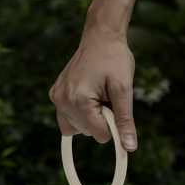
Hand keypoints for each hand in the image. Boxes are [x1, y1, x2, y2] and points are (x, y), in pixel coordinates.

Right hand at [49, 27, 137, 150]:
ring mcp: (56, 97)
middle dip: (102, 118)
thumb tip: (129, 147)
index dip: (113, 122)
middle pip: (88, 132)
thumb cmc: (114, 59)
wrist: (100, 37)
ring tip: (98, 94)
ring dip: (91, 116)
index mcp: (78, 99)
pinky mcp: (55, 94)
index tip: (115, 102)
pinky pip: (68, 119)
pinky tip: (89, 97)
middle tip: (106, 94)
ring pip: (77, 129)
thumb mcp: (125, 89)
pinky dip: (81, 113)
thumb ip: (125, 120)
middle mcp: (62, 100)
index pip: (99, 134)